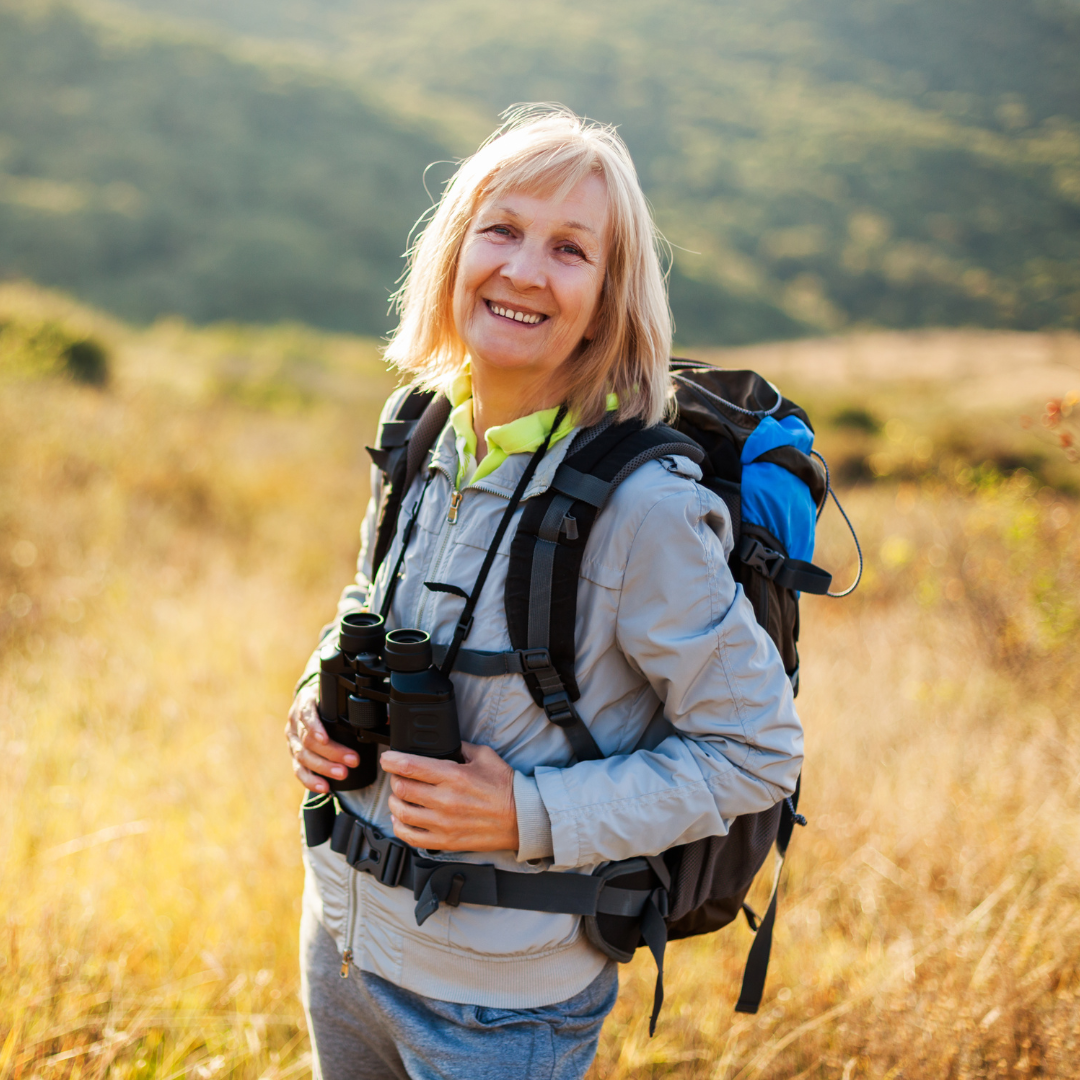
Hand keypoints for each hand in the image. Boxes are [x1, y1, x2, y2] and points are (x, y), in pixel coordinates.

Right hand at [285, 683, 359, 792]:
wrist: (311, 704)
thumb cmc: (328, 702)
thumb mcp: (338, 697)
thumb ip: (358, 705)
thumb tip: (388, 718)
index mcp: (305, 703)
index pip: (306, 714)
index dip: (315, 727)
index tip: (325, 739)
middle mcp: (295, 723)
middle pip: (308, 740)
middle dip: (331, 752)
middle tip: (352, 760)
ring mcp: (292, 740)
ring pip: (304, 757)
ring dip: (324, 768)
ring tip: (343, 774)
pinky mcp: (294, 756)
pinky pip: (299, 770)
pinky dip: (311, 780)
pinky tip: (325, 787)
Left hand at [381, 743, 517, 852]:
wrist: (521, 818)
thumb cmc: (505, 787)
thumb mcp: (484, 756)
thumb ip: (460, 747)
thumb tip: (443, 743)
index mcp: (453, 776)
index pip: (410, 766)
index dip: (392, 760)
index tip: (387, 758)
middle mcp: (445, 800)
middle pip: (402, 788)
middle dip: (395, 778)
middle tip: (398, 775)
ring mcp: (443, 823)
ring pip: (401, 812)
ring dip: (394, 802)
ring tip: (399, 796)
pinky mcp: (445, 840)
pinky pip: (411, 837)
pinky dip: (400, 826)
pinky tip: (401, 819)